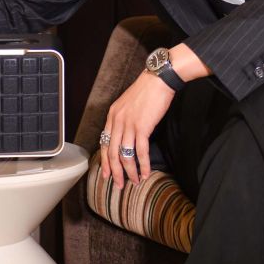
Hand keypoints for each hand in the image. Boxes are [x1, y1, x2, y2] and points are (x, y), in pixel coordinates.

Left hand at [99, 70, 172, 190]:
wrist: (158, 79)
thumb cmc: (147, 90)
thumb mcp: (128, 103)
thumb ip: (124, 118)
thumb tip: (127, 134)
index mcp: (112, 115)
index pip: (105, 143)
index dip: (105, 161)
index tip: (106, 173)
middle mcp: (117, 121)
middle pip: (112, 153)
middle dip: (114, 171)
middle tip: (118, 184)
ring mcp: (129, 125)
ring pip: (125, 155)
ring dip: (129, 171)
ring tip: (134, 181)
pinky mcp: (142, 127)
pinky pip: (140, 152)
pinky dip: (143, 164)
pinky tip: (146, 173)